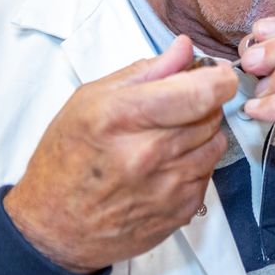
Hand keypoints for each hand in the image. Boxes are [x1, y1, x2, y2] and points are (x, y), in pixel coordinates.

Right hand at [4, 36, 238, 273]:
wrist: (54, 227)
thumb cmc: (68, 158)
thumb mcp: (90, 100)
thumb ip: (145, 71)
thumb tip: (185, 47)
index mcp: (122, 117)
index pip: (200, 92)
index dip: (219, 78)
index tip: (218, 74)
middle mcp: (149, 153)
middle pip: (212, 114)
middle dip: (204, 104)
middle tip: (177, 109)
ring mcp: (169, 186)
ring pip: (216, 142)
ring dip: (201, 134)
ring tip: (166, 139)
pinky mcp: (183, 209)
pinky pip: (209, 172)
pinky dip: (196, 163)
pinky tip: (166, 166)